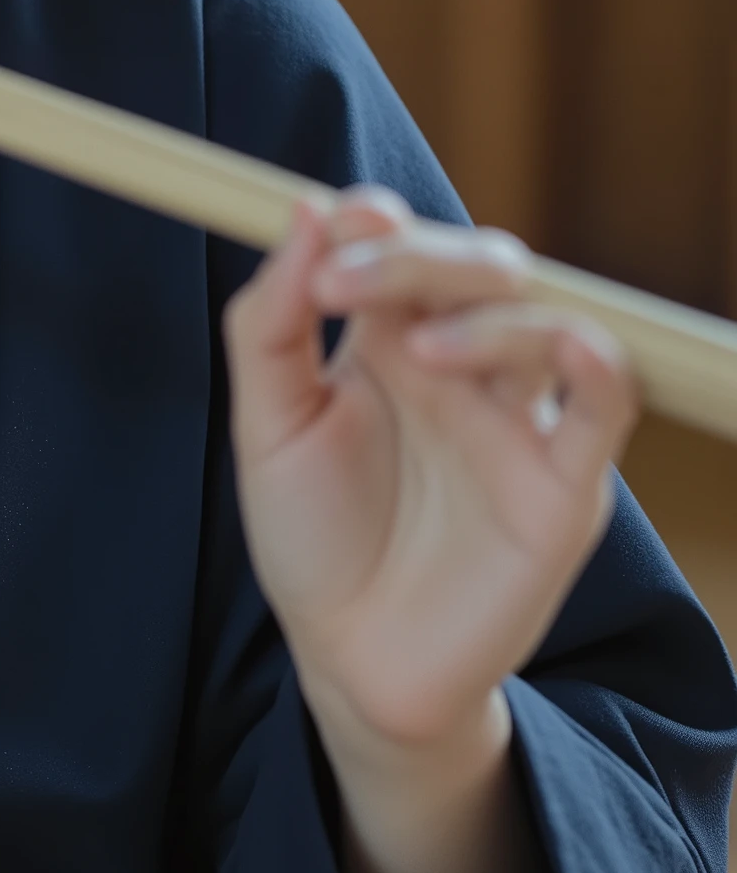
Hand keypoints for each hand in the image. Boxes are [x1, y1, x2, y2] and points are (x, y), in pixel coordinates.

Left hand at [223, 192, 637, 872]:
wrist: (352, 663)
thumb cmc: (311, 541)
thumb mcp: (266, 428)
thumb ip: (269, 324)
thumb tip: (302, 209)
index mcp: (386, 342)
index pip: (401, 247)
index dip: (375, 222)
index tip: (333, 225)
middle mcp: (461, 367)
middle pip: (474, 267)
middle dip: (417, 255)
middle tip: (346, 282)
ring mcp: (519, 420)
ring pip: (542, 316)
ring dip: (484, 310)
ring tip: (416, 347)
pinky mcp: (565, 483)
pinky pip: (606, 400)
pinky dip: (592, 357)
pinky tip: (559, 342)